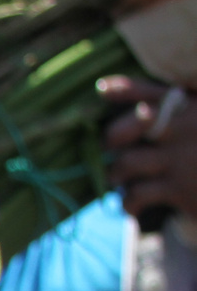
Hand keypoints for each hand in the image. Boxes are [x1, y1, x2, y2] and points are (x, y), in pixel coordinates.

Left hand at [100, 75, 196, 219]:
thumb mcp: (195, 115)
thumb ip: (159, 98)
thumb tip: (104, 87)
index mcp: (193, 105)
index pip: (153, 92)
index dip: (124, 89)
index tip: (103, 89)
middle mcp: (188, 127)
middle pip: (132, 126)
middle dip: (112, 139)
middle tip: (110, 148)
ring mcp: (183, 159)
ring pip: (127, 162)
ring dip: (116, 173)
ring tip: (120, 176)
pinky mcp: (181, 189)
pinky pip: (137, 194)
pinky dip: (128, 201)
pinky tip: (132, 204)